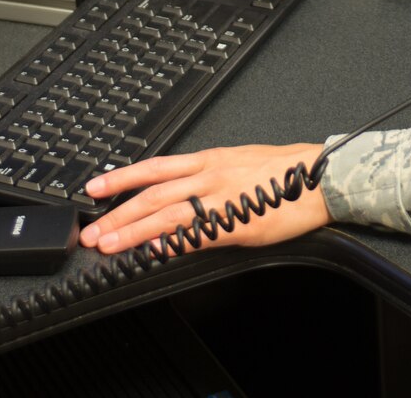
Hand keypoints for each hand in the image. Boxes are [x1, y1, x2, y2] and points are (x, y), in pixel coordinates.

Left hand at [78, 142, 329, 255]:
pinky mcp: (237, 223)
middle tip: (91, 230)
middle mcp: (208, 176)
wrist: (318, 177)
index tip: (94, 187)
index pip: (153, 168)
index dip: (121, 177)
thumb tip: (178, 189)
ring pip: (166, 214)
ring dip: (133, 231)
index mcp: (208, 160)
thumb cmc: (282, 172)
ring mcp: (221, 199)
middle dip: (117, 213)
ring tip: (109, 244)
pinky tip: (154, 250)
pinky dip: (174, 242)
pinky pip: (198, 234)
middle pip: (151, 194)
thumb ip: (206, 176)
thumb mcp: (236, 163)